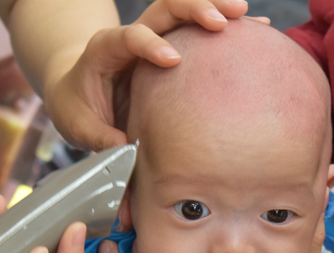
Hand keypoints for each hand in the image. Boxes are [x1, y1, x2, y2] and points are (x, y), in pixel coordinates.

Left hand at [44, 0, 250, 151]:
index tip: (172, 60)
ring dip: (216, 8)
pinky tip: (255, 31)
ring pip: (185, 12)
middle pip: (164, 9)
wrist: (80, 91)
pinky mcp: (172, 48)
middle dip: (194, 9)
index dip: (149, 44)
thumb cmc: (78, 106)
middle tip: (223, 19)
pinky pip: (198, 32)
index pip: (129, 37)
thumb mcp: (79, 124)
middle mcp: (133, 37)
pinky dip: (226, 27)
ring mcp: (156, 39)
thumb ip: (100, 138)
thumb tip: (127, 156)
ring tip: (247, 16)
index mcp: (105, 50)